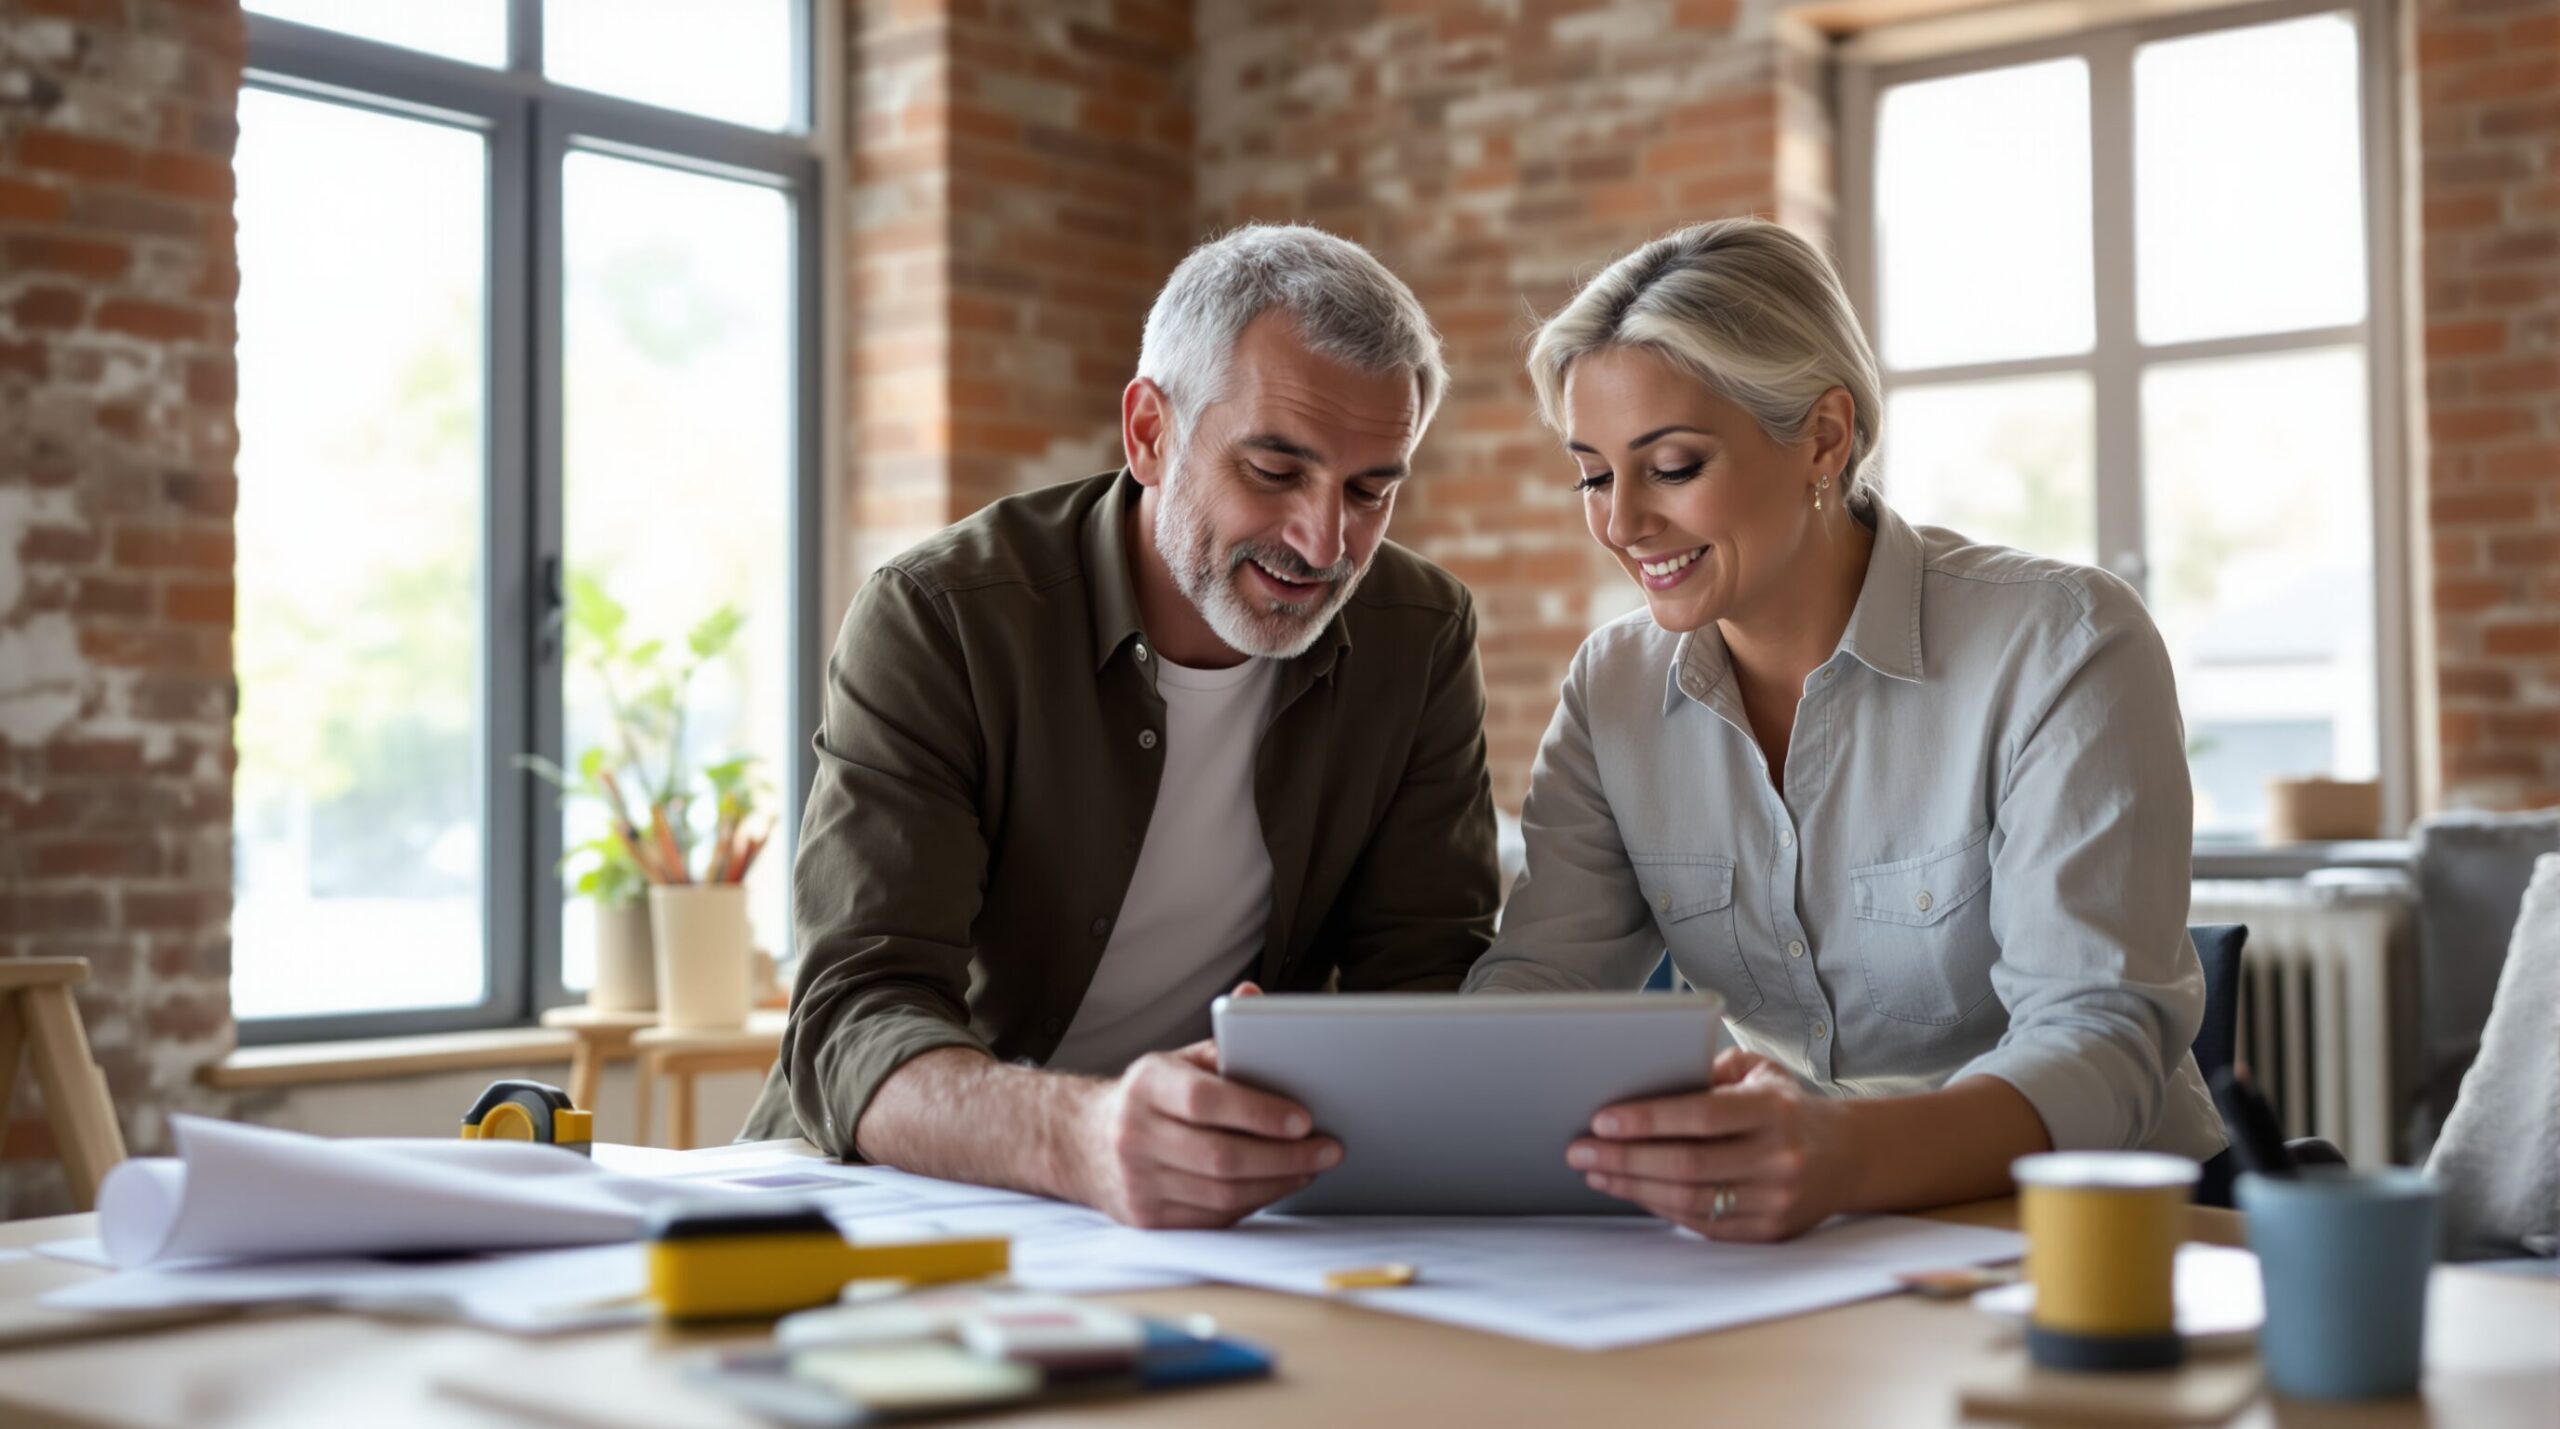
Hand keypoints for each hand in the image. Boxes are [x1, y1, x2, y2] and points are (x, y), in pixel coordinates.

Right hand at [1069, 983, 1338, 1227]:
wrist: (1084, 1142)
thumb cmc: (1150, 1097)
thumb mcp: (1178, 1061)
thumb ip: (1222, 1038)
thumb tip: (1252, 997)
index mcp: (1146, 1085)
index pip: (1205, 1101)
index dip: (1259, 1112)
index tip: (1305, 1118)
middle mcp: (1135, 1135)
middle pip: (1221, 1157)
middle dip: (1285, 1156)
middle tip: (1328, 1149)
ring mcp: (1138, 1182)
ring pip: (1222, 1194)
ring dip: (1278, 1182)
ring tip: (1312, 1166)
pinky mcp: (1148, 1218)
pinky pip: (1213, 1217)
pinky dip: (1254, 1202)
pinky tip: (1278, 1184)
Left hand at [1568, 1048, 1853, 1241]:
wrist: (1848, 1157)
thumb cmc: (1786, 1106)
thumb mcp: (1759, 1071)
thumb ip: (1707, 1070)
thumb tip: (1645, 1078)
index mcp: (1774, 1110)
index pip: (1701, 1115)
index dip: (1647, 1119)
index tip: (1601, 1119)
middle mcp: (1778, 1158)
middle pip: (1687, 1164)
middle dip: (1624, 1157)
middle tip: (1578, 1149)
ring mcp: (1775, 1201)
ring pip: (1689, 1200)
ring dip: (1633, 1186)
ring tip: (1595, 1170)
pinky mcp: (1768, 1232)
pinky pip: (1703, 1224)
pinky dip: (1660, 1207)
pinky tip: (1630, 1190)